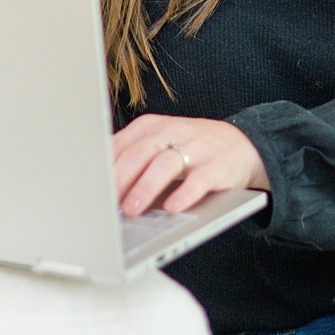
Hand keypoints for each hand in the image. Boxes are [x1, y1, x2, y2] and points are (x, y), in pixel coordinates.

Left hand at [112, 113, 266, 215]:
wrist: (242, 144)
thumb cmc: (190, 148)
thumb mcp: (161, 143)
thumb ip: (135, 157)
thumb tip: (104, 187)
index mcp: (152, 126)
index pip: (122, 144)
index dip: (105, 166)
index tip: (91, 186)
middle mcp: (173, 131)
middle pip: (140, 153)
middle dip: (121, 178)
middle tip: (107, 201)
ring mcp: (197, 146)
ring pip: (166, 164)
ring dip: (146, 187)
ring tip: (133, 208)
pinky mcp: (218, 165)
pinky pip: (199, 179)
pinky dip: (185, 194)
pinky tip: (173, 208)